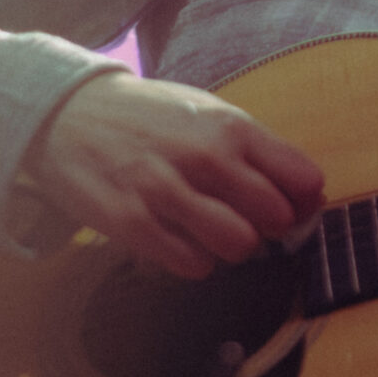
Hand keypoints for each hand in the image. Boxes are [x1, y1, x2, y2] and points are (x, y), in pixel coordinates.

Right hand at [25, 72, 324, 277]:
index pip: (303, 178)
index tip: (290, 206)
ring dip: (232, 246)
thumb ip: (257, 151)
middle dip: (269, 228)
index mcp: (231, 126)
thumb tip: (311, 196)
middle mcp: (204, 155)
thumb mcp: (209, 115)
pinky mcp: (130, 221)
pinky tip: (180, 240)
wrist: (67, 112)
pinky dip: (194, 261)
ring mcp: (166, 188)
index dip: (304, 202)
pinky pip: (190, 264)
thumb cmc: (150, 118)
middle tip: (245, 218)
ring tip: (212, 231)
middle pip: (277, 217)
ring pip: (238, 244)